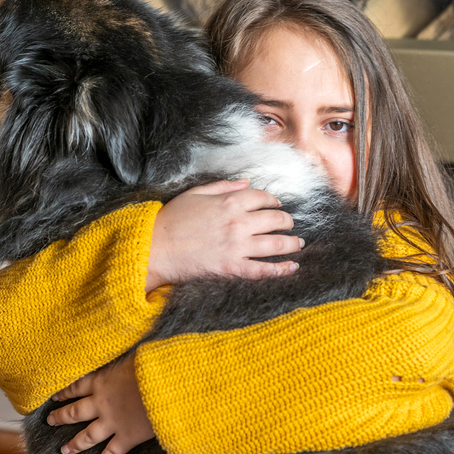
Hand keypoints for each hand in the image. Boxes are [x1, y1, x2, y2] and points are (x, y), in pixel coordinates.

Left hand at [48, 354, 153, 453]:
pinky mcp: (127, 437)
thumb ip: (125, 363)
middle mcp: (102, 403)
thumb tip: (126, 358)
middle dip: (61, 417)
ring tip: (64, 450)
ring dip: (74, 444)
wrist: (168, 387)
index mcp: (103, 381)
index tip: (54, 397)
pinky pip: (110, 453)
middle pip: (75, 412)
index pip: (77, 387)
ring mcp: (112, 423)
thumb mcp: (135, 357)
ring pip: (87, 436)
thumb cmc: (155, 367)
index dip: (64, 392)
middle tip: (50, 421)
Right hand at [146, 180, 303, 291]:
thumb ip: (223, 186)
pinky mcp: (232, 268)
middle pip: (275, 220)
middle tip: (291, 225)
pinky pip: (264, 270)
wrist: (155, 248)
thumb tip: (245, 183)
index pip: (262, 198)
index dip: (274, 201)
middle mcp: (238, 223)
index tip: (278, 205)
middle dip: (287, 222)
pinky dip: (281, 269)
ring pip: (276, 244)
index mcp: (229, 202)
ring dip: (291, 244)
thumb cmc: (170, 220)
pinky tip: (292, 268)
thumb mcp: (195, 194)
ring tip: (298, 244)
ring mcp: (237, 247)